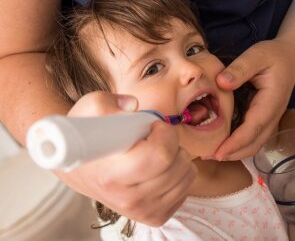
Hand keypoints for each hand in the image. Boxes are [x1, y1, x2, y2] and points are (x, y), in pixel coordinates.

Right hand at [54, 91, 196, 225]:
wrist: (81, 173)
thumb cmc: (88, 140)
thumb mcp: (87, 113)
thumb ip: (105, 102)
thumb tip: (132, 106)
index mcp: (112, 176)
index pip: (159, 155)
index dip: (164, 133)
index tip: (154, 126)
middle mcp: (129, 199)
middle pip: (178, 165)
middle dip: (173, 142)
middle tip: (154, 138)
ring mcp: (144, 211)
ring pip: (187, 175)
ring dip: (178, 157)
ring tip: (155, 153)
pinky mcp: (157, 217)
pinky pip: (187, 187)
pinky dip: (180, 173)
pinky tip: (159, 169)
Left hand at [215, 40, 294, 159]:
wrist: (291, 58)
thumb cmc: (273, 56)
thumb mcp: (257, 55)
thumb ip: (240, 68)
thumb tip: (221, 83)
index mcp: (270, 103)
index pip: (253, 128)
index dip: (235, 143)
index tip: (217, 153)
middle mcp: (272, 116)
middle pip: (254, 144)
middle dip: (231, 154)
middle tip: (205, 156)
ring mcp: (270, 120)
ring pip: (254, 145)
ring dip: (234, 153)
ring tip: (210, 154)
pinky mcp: (264, 120)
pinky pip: (253, 139)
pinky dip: (238, 146)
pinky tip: (222, 144)